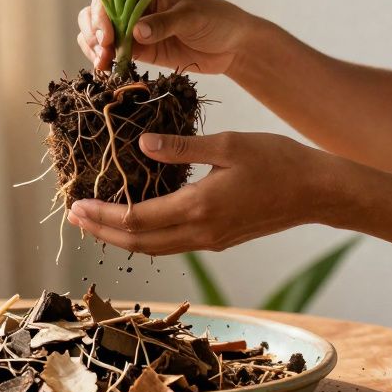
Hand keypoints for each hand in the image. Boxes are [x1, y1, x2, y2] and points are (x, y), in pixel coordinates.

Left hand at [67, 131, 333, 254]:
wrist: (317, 192)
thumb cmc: (278, 161)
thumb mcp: (228, 144)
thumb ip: (182, 146)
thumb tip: (142, 144)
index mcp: (199, 208)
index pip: (138, 219)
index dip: (103, 215)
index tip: (77, 206)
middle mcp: (201, 232)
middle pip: (139, 242)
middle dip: (103, 231)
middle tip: (74, 217)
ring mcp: (211, 240)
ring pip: (155, 248)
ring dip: (122, 237)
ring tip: (96, 222)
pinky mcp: (220, 239)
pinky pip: (172, 243)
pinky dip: (146, 236)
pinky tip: (136, 220)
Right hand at [76, 0, 260, 73]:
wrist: (232, 45)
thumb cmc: (216, 19)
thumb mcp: (191, 17)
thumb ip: (163, 23)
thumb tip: (136, 32)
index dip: (102, 15)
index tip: (107, 37)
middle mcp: (134, 4)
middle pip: (97, 12)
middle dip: (94, 32)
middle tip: (103, 53)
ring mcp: (133, 27)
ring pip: (98, 32)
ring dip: (93, 47)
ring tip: (102, 64)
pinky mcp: (137, 48)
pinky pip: (111, 51)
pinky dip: (102, 58)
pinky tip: (106, 68)